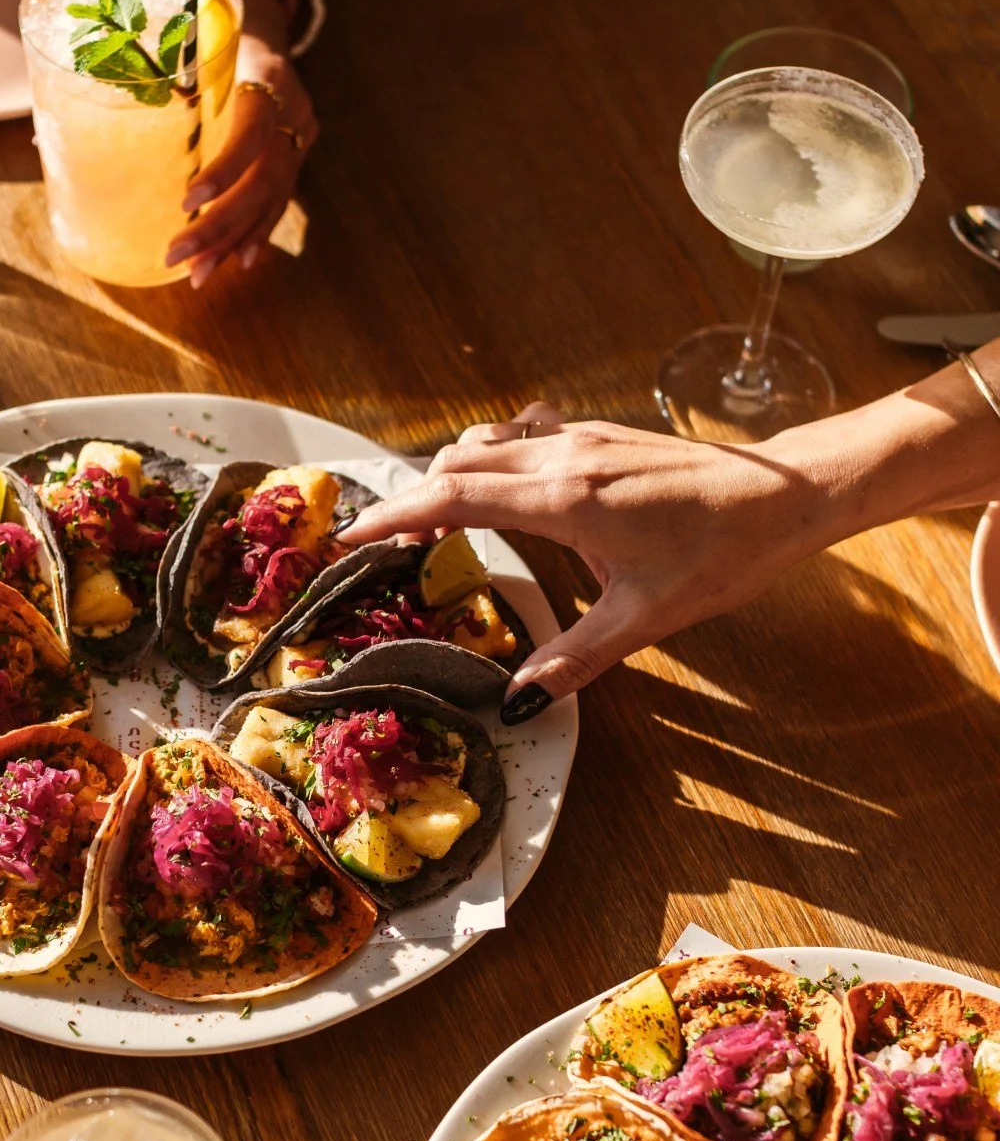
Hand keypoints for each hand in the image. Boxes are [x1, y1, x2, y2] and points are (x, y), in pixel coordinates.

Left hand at [165, 0, 316, 288]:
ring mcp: (300, 137)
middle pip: (262, 181)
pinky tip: (238, 261)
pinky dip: (255, 233)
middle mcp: (293, 111)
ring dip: (231, 241)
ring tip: (199, 275)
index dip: (224, 172)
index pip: (252, 133)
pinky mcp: (297, 157)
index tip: (188, 202)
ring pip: (271, 200)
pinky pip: (279, 202)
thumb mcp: (191, 41)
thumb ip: (154, 78)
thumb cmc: (213, 32)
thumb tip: (65, 121)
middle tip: (178, 257)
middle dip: (218, 226)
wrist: (266, 25)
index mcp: (267, 77)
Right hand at [340, 403, 841, 717]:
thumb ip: (573, 660)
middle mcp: (562, 456)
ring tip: (433, 523)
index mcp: (563, 498)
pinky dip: (490, 460)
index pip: (451, 497)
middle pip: (455, 464)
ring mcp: (581, 439)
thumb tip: (518, 703)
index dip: (392, 517)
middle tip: (381, 544)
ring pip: (486, 443)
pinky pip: (521, 437)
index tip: (350, 538)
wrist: (790, 491)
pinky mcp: (600, 436)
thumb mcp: (646, 617)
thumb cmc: (725, 550)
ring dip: (449, 475)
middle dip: (410, 499)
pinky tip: (500, 492)